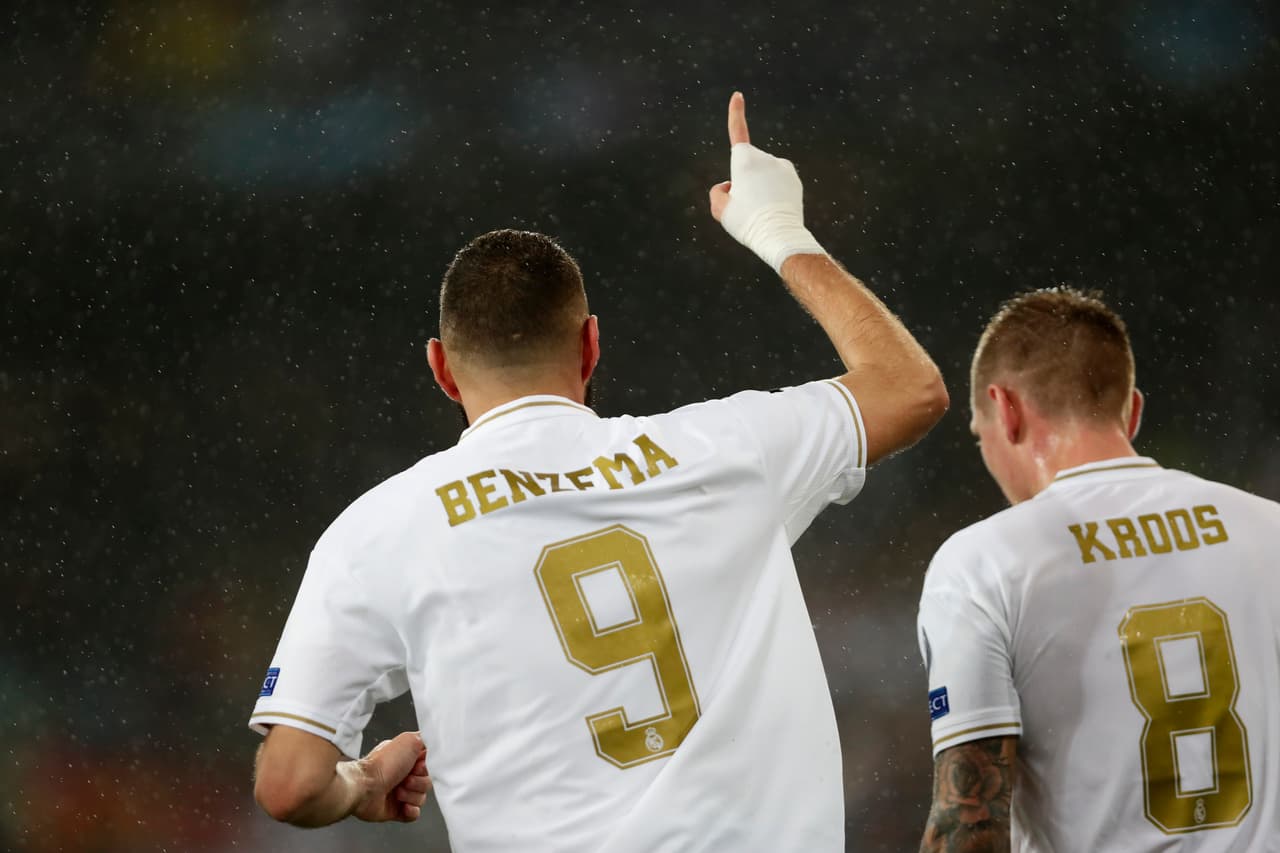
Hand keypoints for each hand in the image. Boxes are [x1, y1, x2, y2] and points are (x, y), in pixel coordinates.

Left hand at [354, 731, 431, 822]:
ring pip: (422, 798)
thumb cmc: (382, 764)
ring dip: (412, 795)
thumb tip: (436, 741)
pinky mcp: (396, 810)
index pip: (430, 763)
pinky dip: (411, 810)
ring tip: (398, 791)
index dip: (427, 766)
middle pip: (428, 781)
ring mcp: (400, 793)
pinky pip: (414, 814)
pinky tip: (403, 806)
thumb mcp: (409, 740)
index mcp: (406, 757)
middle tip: (406, 778)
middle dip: (419, 782)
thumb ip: (426, 738)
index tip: (419, 764)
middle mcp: (403, 774)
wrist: (364, 787)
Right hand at [708, 92, 824, 272]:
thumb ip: (718, 193)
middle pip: (746, 165)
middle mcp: (764, 157)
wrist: (779, 235)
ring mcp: (782, 166)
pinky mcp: (793, 177)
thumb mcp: (720, 210)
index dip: (736, 113)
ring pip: (762, 174)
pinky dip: (773, 191)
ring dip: (758, 187)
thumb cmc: (746, 222)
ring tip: (760, 210)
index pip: (738, 131)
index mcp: (744, 160)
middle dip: (742, 179)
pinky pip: (776, 181)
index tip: (738, 95)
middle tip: (744, 205)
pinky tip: (773, 207)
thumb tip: (730, 185)